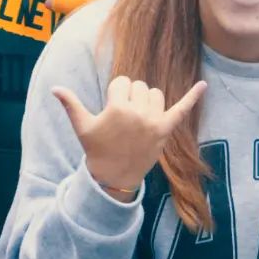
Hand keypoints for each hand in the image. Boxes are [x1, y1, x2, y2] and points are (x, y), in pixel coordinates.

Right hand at [53, 75, 205, 196]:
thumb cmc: (97, 148)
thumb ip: (71, 104)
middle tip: (124, 118)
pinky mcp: (166, 130)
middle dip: (131, 97)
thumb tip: (54, 88)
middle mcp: (137, 113)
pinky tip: (204, 85)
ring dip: (147, 101)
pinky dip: (193, 96)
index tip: (112, 111)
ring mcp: (154, 121)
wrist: (114, 176)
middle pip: (139, 86)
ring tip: (137, 118)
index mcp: (117, 108)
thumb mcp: (82, 126)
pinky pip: (182, 109)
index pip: (122, 82)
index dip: (115, 94)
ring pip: (155, 93)